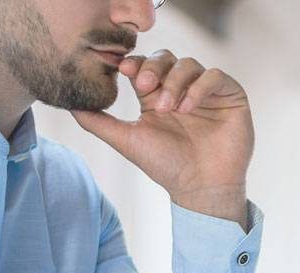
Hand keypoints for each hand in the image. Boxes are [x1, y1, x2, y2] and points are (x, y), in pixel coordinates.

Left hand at [71, 50, 253, 227]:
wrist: (201, 188)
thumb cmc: (166, 167)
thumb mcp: (126, 141)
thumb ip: (97, 122)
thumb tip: (68, 104)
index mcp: (157, 96)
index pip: (145, 66)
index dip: (134, 63)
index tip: (122, 70)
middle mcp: (182, 90)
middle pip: (166, 58)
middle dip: (152, 67)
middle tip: (142, 86)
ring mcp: (207, 92)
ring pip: (189, 64)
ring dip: (174, 82)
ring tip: (168, 108)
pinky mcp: (230, 96)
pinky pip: (215, 76)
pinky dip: (199, 87)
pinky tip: (187, 107)